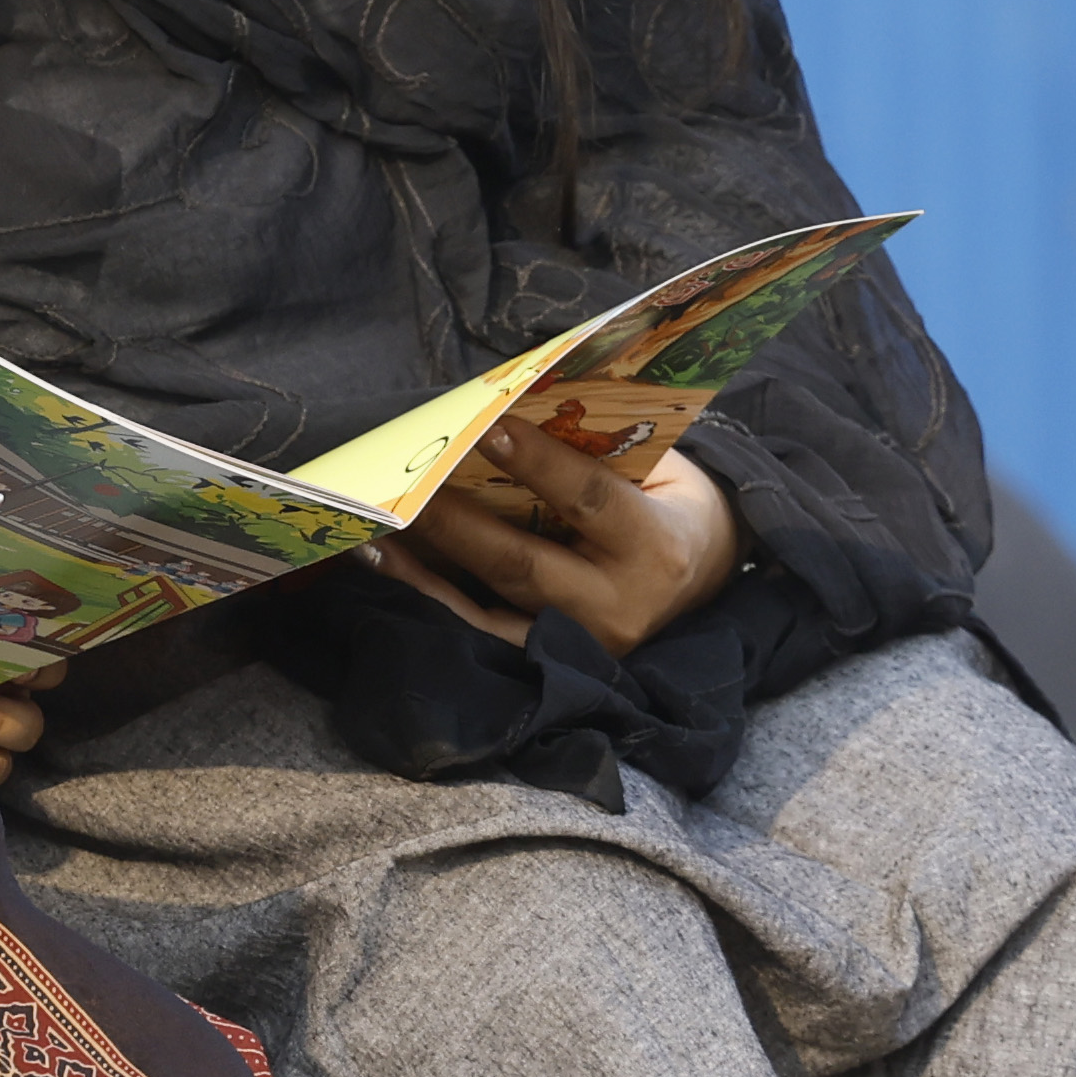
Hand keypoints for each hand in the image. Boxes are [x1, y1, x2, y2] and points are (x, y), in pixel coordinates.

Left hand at [360, 428, 743, 657]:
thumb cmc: (661, 499)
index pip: (591, 501)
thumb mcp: (649, 467)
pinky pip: (480, 636)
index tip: (490, 429)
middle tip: (406, 486)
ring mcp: (580, 643)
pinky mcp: (550, 662)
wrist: (700, 572)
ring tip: (375, 535)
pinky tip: (390, 567)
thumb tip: (500, 414)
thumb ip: (590, 448)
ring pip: (489, 611)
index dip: (541, 464)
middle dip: (457, 524)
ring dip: (425, 572)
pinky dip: (432, 600)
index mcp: (653, 546)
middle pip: (524, 564)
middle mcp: (617, 605)